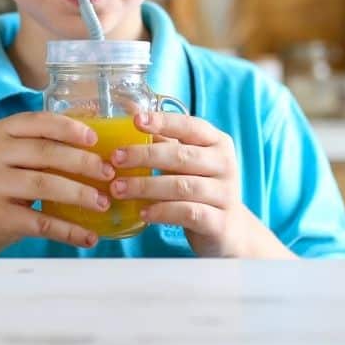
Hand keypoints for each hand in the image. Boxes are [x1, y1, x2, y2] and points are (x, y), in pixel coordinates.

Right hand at [0, 112, 115, 254]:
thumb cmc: (9, 181)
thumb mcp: (19, 155)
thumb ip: (48, 144)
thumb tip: (100, 145)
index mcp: (1, 131)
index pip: (38, 122)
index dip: (68, 128)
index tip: (95, 139)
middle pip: (44, 152)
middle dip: (82, 162)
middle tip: (109, 173)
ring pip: (43, 185)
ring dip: (79, 194)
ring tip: (103, 203)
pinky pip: (40, 222)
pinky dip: (68, 230)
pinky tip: (88, 236)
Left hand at [109, 112, 291, 257]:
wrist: (229, 230)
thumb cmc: (200, 188)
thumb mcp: (187, 162)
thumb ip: (164, 142)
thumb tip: (130, 114)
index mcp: (217, 143)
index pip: (191, 126)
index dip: (164, 122)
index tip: (137, 120)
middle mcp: (225, 165)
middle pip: (182, 156)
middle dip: (144, 156)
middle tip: (115, 158)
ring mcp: (225, 194)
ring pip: (182, 186)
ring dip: (146, 186)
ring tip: (118, 188)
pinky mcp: (219, 222)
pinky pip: (187, 213)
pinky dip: (162, 212)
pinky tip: (142, 212)